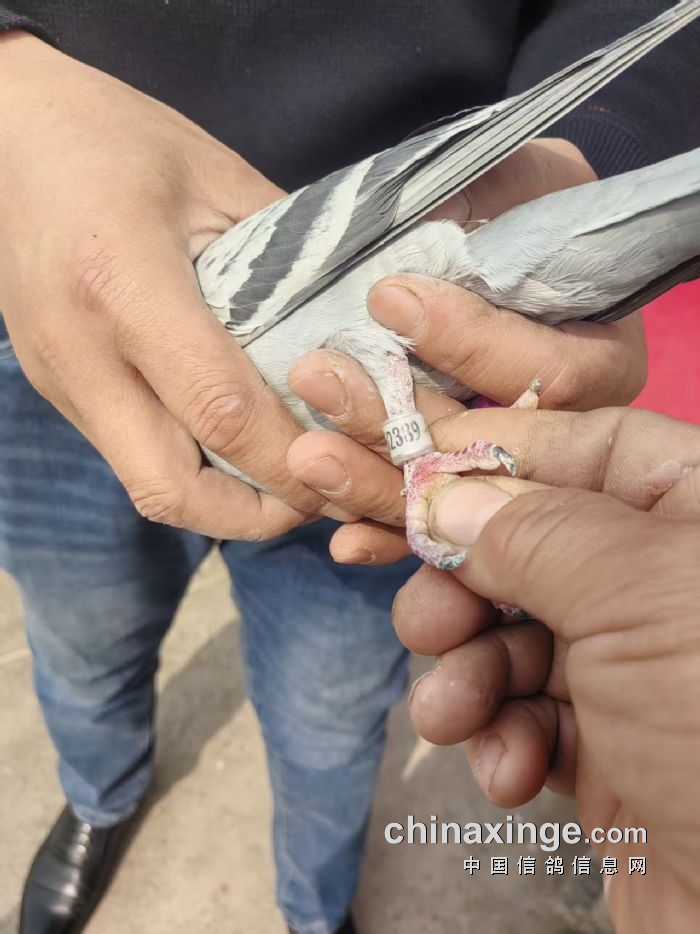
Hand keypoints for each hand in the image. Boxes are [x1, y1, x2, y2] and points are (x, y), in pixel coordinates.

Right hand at [0, 32, 342, 538]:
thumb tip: (350, 339)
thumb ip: (284, 264)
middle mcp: (82, 352)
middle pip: (171, 488)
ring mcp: (61, 381)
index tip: (348, 458)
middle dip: (258, 513)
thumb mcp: (218, 181)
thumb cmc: (116, 140)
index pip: (219, 410)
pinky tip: (236, 448)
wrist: (6, 138)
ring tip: (286, 480)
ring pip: (148, 488)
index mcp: (123, 284)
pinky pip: (134, 459)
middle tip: (318, 494)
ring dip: (226, 506)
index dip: (291, 456)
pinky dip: (196, 472)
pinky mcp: (58, 391)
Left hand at [285, 139, 646, 560]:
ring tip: (310, 457)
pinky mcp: (465, 493)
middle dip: (403, 422)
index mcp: (598, 357)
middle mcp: (568, 427)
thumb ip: (507, 194)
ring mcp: (512, 466)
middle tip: (319, 381)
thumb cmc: (506, 210)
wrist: (472, 250)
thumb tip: (449, 225)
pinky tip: (342, 540)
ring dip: (381, 482)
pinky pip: (432, 525)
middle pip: (495, 450)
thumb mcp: (521, 181)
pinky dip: (388, 531)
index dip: (476, 343)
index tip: (389, 299)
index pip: (557, 374)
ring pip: (454, 494)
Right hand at [392, 407, 699, 932]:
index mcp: (698, 515)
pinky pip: (528, 715)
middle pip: (532, 545)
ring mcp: (635, 668)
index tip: (420, 476)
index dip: (504, 454)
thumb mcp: (635, 594)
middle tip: (426, 624)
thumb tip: (446, 494)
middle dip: (464, 587)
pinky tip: (514, 774)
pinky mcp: (608, 745)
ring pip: (514, 635)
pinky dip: (504, 740)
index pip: (593, 444)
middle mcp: (665, 584)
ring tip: (455, 715)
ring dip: (470, 675)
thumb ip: (532, 528)